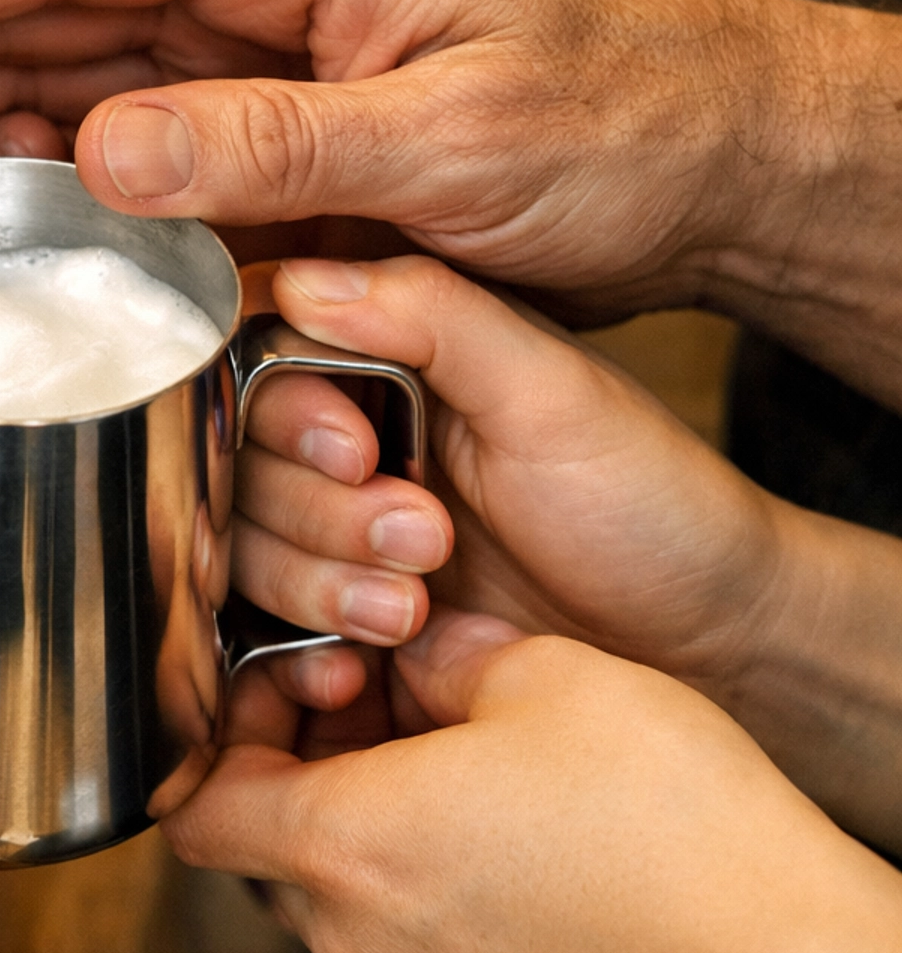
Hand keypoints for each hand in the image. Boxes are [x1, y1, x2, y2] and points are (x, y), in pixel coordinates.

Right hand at [0, 0, 901, 405]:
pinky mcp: (289, 125)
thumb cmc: (644, 106)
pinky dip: (51, 176)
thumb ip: (278, 145)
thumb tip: (112, 154)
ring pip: (73, 75)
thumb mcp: (463, 134)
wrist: (736, 156)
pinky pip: (139, 143)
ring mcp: (274, 51)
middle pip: (44, 5)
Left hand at [166, 610, 901, 952]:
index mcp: (345, 846)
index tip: (292, 692)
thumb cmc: (662, 824)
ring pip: (361, 918)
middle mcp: (362, 950)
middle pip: (279, 860)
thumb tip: (420, 653)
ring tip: (481, 786)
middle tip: (395, 716)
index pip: (199, 811)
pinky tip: (538, 866)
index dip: (227, 737)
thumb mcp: (544, 673)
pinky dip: (455, 918)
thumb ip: (447, 655)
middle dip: (315, 781)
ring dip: (391, 852)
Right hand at [238, 252, 901, 854]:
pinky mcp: (342, 628)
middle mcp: (350, 445)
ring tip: (412, 611)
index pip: (267, 365)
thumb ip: (430, 317)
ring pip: (247, 554)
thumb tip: (301, 279)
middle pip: (243, 468)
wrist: (708, 648)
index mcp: (388, 363)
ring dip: (315, 586)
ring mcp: (340, 541)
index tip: (359, 450)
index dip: (291, 415)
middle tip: (425, 540)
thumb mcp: (550, 391)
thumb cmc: (651, 503)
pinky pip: (266, 642)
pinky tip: (355, 673)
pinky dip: (295, 660)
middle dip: (321, 515)